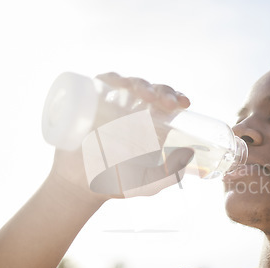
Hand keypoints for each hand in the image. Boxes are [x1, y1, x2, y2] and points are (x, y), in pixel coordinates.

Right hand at [48, 73, 192, 201]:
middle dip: (162, 91)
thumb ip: (168, 175)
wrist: (79, 186)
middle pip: (151, 90)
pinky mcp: (90, 102)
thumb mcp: (147, 184)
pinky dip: (109, 79)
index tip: (185, 104)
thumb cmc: (116, 183)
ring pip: (129, 83)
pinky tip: (118, 84)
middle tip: (168, 104)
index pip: (166, 102)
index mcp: (149, 123)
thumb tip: (189, 154)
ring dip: (140, 84)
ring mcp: (110, 104)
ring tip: (146, 96)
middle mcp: (131, 110)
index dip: (177, 96)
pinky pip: (100, 83)